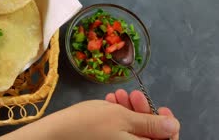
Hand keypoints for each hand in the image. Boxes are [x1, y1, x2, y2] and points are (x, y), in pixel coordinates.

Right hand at [0, 95, 179, 139]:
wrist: (56, 133)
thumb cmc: (88, 124)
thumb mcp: (122, 118)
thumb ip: (151, 123)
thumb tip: (174, 125)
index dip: (168, 125)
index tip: (161, 108)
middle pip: (150, 135)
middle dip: (143, 112)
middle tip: (131, 95)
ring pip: (134, 131)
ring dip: (129, 111)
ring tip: (117, 96)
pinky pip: (120, 132)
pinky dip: (118, 117)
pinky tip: (110, 103)